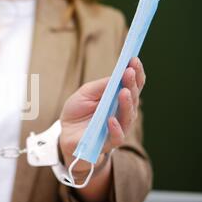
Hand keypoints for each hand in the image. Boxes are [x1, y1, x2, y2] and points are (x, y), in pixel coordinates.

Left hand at [60, 57, 145, 171]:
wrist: (65, 134)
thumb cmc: (77, 112)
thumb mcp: (84, 94)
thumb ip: (100, 86)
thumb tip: (117, 75)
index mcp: (117, 98)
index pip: (132, 84)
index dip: (135, 72)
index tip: (134, 59)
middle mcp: (121, 112)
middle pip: (132, 98)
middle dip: (132, 84)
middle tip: (130, 72)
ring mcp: (117, 127)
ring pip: (128, 116)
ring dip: (127, 103)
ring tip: (124, 91)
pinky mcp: (108, 142)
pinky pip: (117, 137)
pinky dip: (115, 128)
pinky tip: (111, 119)